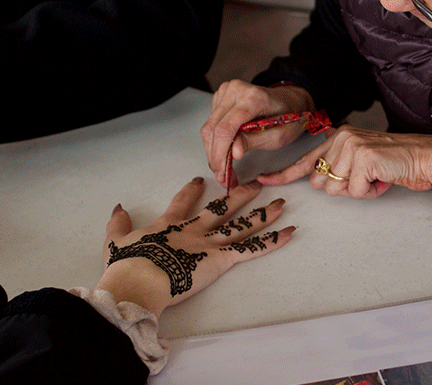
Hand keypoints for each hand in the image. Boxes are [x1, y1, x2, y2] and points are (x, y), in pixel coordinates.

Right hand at [95, 177, 293, 316]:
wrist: (138, 279)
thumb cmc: (127, 264)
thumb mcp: (115, 242)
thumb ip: (118, 224)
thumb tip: (118, 207)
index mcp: (170, 225)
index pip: (184, 202)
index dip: (193, 190)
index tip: (201, 178)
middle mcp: (195, 229)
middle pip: (223, 208)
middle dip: (240, 195)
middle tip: (256, 184)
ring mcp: (210, 242)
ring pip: (243, 224)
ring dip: (264, 213)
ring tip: (281, 203)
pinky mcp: (221, 258)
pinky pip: (252, 249)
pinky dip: (272, 241)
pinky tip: (289, 232)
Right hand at [201, 79, 314, 186]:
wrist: (290, 101)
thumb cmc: (289, 117)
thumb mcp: (277, 136)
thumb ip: (253, 141)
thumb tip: (233, 152)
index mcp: (253, 97)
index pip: (226, 127)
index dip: (220, 152)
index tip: (222, 171)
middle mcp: (236, 90)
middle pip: (213, 128)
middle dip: (215, 156)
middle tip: (222, 176)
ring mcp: (227, 91)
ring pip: (208, 127)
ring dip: (213, 151)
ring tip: (223, 168)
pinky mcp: (221, 97)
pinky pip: (211, 123)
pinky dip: (216, 140)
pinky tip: (225, 151)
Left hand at [258, 125, 431, 198]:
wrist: (426, 156)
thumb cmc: (396, 163)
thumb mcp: (361, 161)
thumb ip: (338, 168)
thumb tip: (317, 182)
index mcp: (338, 137)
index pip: (305, 159)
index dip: (283, 173)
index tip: (264, 180)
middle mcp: (341, 138)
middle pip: (320, 182)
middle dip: (342, 188)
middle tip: (367, 178)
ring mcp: (351, 146)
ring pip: (335, 189)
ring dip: (358, 190)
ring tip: (377, 177)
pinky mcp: (363, 158)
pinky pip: (355, 191)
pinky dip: (370, 192)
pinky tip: (383, 178)